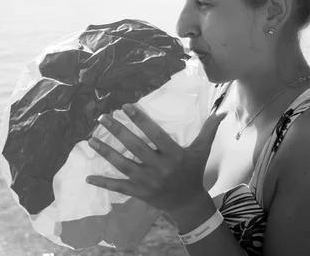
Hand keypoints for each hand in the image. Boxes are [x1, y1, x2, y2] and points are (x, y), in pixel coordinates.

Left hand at [86, 103, 227, 214]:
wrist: (188, 203)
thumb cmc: (193, 173)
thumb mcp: (202, 151)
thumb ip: (208, 130)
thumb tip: (221, 111)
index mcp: (174, 155)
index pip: (155, 134)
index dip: (141, 120)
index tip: (126, 106)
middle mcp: (159, 167)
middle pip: (135, 147)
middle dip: (118, 131)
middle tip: (102, 117)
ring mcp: (147, 181)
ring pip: (123, 165)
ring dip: (106, 152)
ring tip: (90, 139)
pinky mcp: (139, 192)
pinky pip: (119, 187)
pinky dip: (104, 183)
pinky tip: (88, 178)